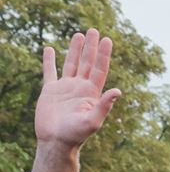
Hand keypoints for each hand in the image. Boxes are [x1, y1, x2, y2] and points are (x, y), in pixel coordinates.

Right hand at [31, 29, 121, 171]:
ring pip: (71, 64)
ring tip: (79, 35)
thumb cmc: (76, 134)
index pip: (100, 69)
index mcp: (91, 93)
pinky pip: (50, 71)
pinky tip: (50, 49)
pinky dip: (49, 60)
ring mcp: (65, 88)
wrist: (56, 141)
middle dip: (91, 47)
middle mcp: (80, 88)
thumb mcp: (93, 120)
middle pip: (87, 62)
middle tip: (94, 30)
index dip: (104, 54)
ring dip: (75, 50)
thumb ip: (105, 105)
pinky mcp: (50, 90)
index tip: (108, 40)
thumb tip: (118, 90)